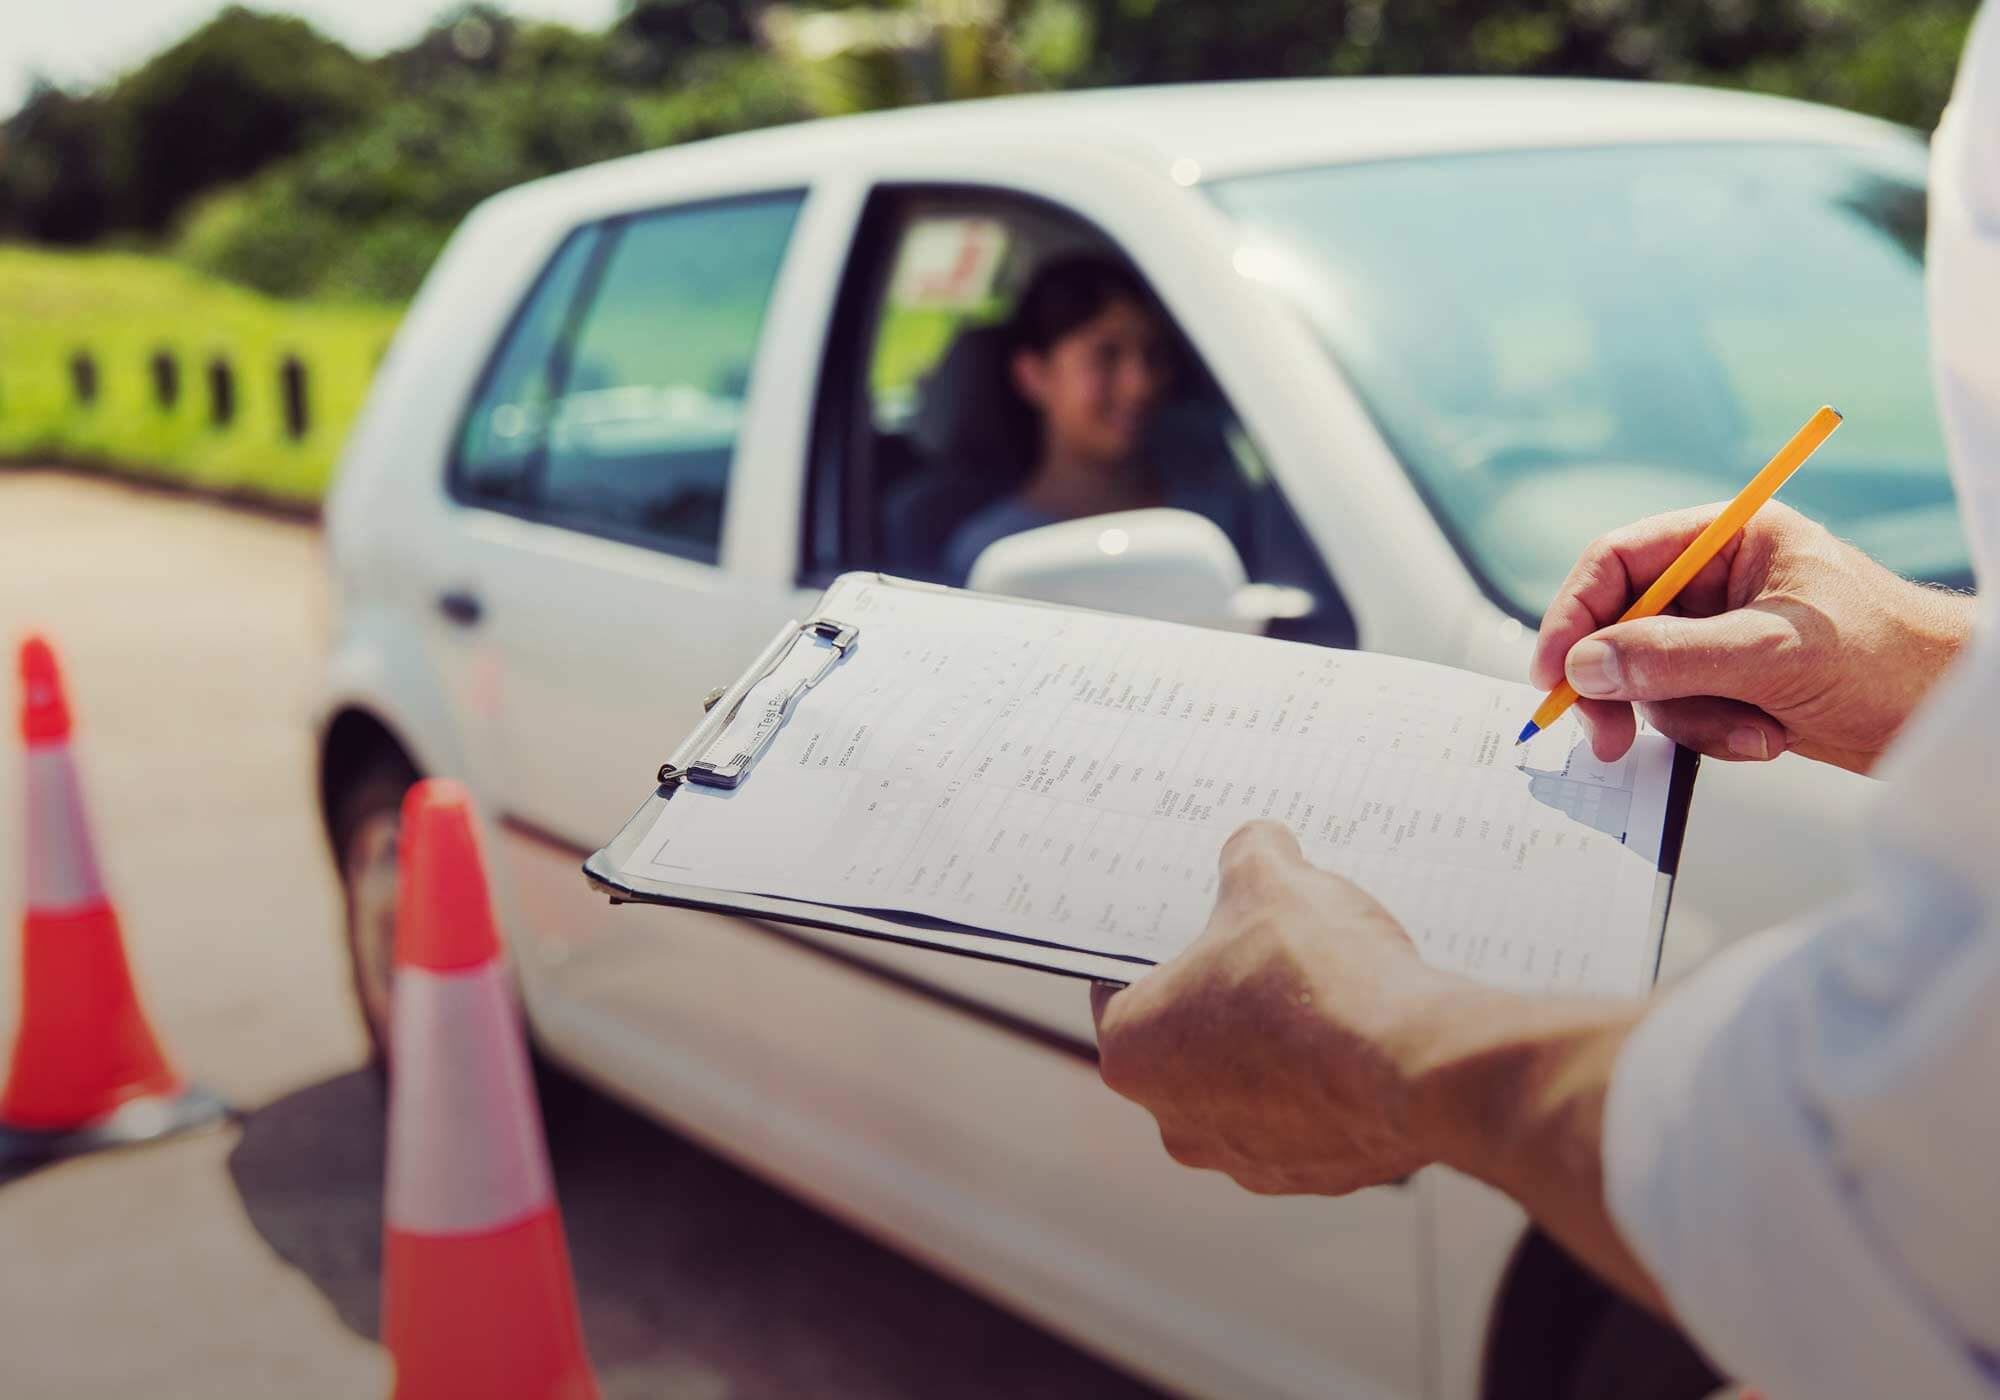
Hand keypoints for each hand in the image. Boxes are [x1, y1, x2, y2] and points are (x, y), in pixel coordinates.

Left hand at [1090, 822, 1663, 1306]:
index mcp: (1133, 1051)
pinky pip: (1310, 1118)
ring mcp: (1245, 1159)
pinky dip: (1328, 1084)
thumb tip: (1258, 845)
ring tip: (1325, 994)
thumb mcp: (1271, 879)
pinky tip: (1360, 1039)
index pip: (1121, 989)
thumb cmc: (1317, 975)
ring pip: (1250, 1086)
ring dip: (1278, 1047)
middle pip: (1188, 1042)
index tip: (1194, 926)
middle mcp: (1174, 1121)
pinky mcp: (1314, 1176)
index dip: (1160, 949)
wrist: (1415, 1064)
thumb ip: (1249, 854)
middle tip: (1267, 952)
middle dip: (1224, 999)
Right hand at [1531, 502, 1975, 772]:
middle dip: (1621, 684)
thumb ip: (1672, 656)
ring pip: (1647, 679)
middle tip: (1607, 737)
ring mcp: (1722, 634)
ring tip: (1753, 731)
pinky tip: (1768, 737)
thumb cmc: (1891, 659)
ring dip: (1688, 718)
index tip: (1555, 673)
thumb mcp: (1773, 653)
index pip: (1618, 562)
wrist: (1952, 715)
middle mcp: (1718, 580)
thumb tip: (1585, 666)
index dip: (1574, 614)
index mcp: (1729, 539)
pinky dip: (1714, 734)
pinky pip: (1681, 711)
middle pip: (1620, 625)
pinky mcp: (1732, 682)